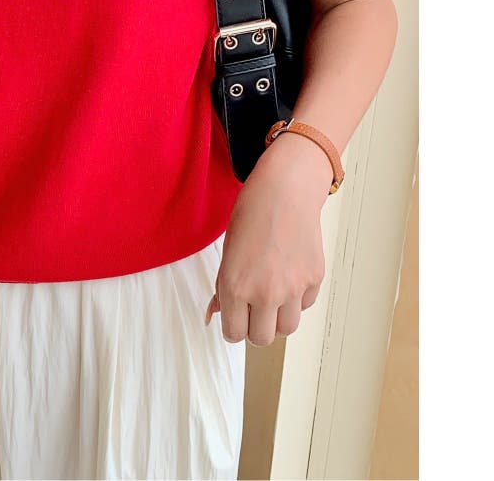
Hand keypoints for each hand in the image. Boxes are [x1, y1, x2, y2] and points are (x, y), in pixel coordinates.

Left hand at [204, 135, 328, 345]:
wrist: (284, 190)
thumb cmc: (250, 215)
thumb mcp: (227, 251)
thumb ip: (222, 287)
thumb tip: (214, 314)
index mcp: (235, 286)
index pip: (234, 333)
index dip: (233, 325)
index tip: (235, 316)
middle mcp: (265, 293)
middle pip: (262, 339)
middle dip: (256, 326)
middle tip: (253, 308)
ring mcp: (293, 288)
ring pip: (287, 328)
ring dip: (278, 317)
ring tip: (272, 293)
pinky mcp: (314, 280)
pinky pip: (304, 305)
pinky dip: (297, 298)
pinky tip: (289, 273)